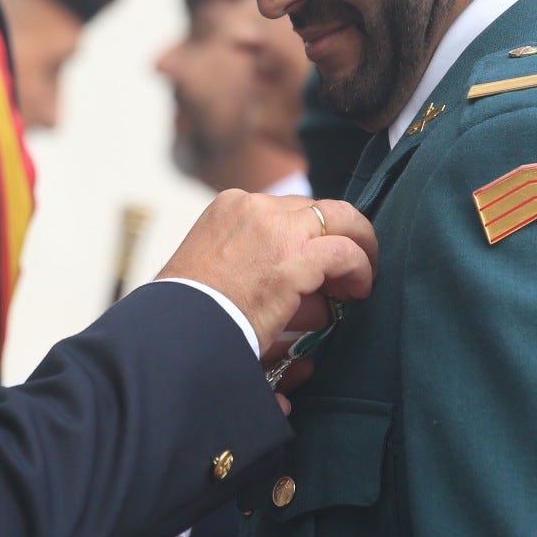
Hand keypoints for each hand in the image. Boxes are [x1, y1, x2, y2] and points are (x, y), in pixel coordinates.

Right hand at [157, 193, 375, 354]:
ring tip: (359, 283)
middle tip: (351, 269)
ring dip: (358, 251)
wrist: (175, 330)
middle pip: (319, 209)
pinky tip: (358, 291)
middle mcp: (254, 207)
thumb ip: (255, 261)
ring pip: (342, 220)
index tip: (321, 264)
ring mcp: (275, 228)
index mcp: (230, 206)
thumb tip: (299, 289)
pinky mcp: (294, 258)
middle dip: (342, 235)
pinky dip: (360, 269)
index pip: (290, 209)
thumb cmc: (192, 312)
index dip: (312, 236)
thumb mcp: (218, 268)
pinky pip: (346, 253)